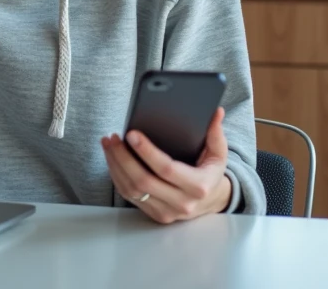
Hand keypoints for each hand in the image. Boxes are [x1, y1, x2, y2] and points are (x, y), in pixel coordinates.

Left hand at [100, 107, 231, 223]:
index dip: (147, 151)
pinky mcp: (154, 215)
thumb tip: (216, 112)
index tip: (132, 134)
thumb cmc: (211, 173)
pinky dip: (117, 176)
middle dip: (124, 157)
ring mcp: (166, 212)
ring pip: (132, 189)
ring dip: (116, 165)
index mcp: (198, 187)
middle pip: (143, 181)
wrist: (211, 201)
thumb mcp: (219, 154)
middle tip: (113, 137)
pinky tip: (112, 158)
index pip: (167, 169)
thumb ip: (216, 133)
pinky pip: (129, 196)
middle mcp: (182, 203)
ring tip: (109, 144)